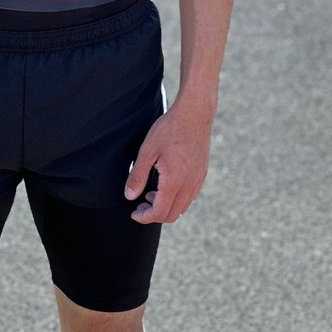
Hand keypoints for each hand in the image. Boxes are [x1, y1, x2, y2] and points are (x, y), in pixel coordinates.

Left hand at [124, 104, 212, 224]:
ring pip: (182, 208)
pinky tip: (165, 185)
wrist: (195, 114)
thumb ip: (138, 175)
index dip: (144, 217)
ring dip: (165, 207)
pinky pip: (189, 197)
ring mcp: (198, 180)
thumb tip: (130, 196)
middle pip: (172, 215)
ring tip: (150, 194)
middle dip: (154, 215)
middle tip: (140, 204)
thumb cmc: (169, 129)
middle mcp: (189, 185)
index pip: (159, 212)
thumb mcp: (147, 150)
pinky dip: (176, 199)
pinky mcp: (202, 174)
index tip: (134, 213)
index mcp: (174, 181)